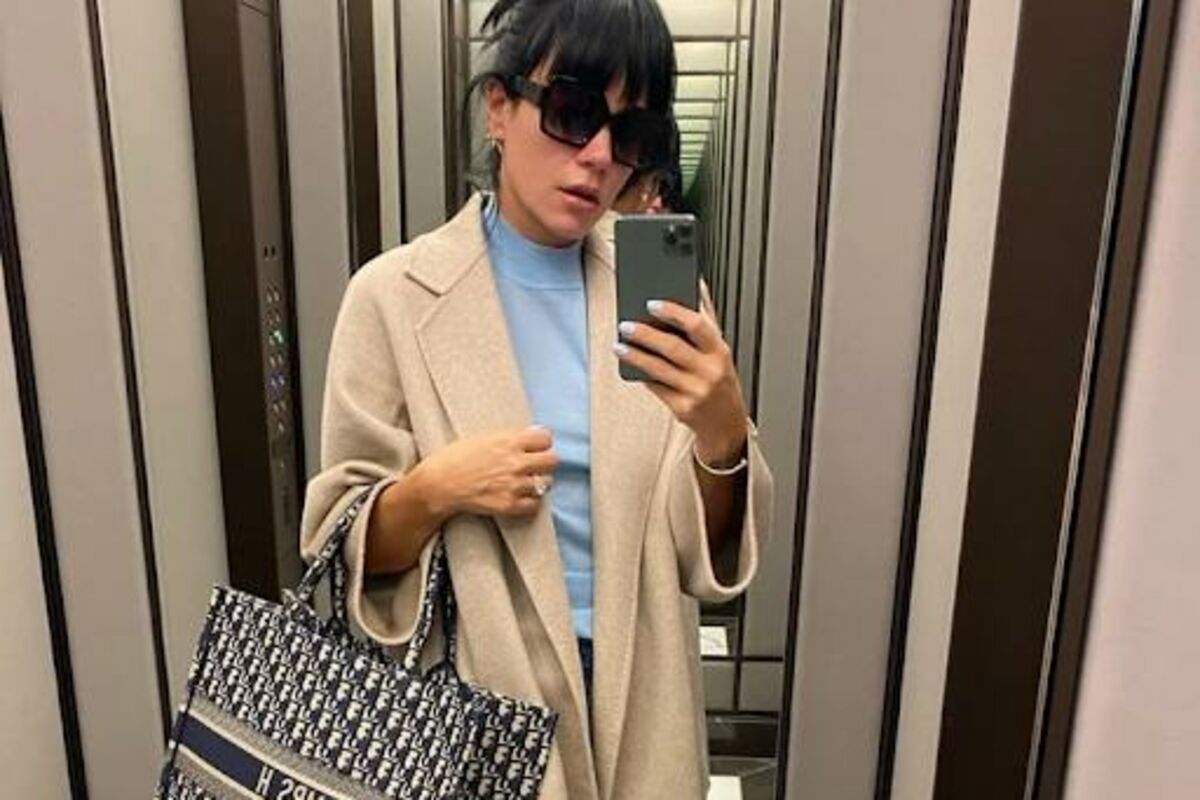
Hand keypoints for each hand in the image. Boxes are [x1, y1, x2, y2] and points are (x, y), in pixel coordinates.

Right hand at [420, 426, 559, 518]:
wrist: (439, 484)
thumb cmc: (455, 458)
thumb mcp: (484, 437)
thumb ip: (510, 437)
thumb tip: (533, 436)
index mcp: (509, 441)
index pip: (546, 438)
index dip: (541, 443)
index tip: (535, 447)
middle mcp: (515, 462)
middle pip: (553, 461)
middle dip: (544, 462)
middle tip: (535, 466)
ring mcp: (514, 485)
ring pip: (546, 483)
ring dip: (538, 482)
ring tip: (524, 482)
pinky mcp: (509, 505)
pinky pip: (535, 505)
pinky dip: (530, 502)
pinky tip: (519, 497)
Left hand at [614, 300, 748, 462]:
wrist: (727, 423)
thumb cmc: (719, 380)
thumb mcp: (719, 353)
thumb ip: (705, 322)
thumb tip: (694, 287)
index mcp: (720, 352)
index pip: (697, 325)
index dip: (673, 312)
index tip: (651, 304)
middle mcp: (710, 371)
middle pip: (672, 347)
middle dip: (645, 334)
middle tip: (625, 326)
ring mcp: (696, 392)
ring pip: (659, 369)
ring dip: (635, 356)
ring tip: (619, 346)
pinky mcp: (682, 409)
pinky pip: (656, 387)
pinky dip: (642, 375)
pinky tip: (631, 365)